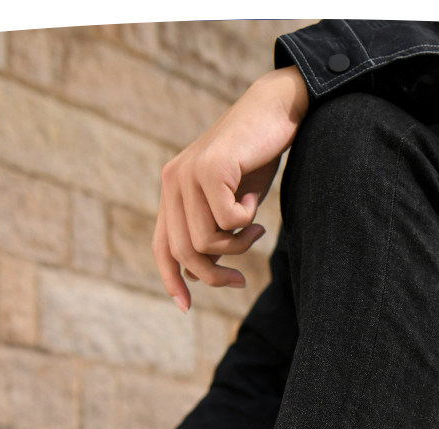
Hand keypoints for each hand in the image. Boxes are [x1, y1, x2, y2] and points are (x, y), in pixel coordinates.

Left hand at [153, 65, 308, 311]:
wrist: (277, 110)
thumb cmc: (257, 158)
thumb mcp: (231, 204)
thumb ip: (212, 233)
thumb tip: (196, 272)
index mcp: (172, 190)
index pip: (161, 246)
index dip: (171, 280)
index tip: (186, 307)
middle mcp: (172, 181)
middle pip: (186, 252)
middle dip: (215, 274)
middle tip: (241, 279)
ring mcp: (188, 173)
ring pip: (207, 241)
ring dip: (238, 245)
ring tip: (256, 228)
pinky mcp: (210, 168)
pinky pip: (228, 220)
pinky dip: (247, 219)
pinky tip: (253, 197)